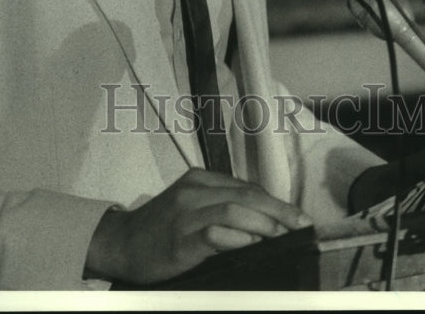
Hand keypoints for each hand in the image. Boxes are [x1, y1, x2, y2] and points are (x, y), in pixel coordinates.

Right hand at [84, 167, 311, 284]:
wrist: (122, 243)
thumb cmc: (161, 228)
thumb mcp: (190, 207)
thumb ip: (220, 208)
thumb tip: (264, 221)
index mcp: (200, 180)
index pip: (247, 188)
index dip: (276, 202)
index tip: (299, 217)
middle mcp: (194, 191)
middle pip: (246, 195)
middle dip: (279, 210)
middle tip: (302, 224)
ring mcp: (185, 214)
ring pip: (234, 210)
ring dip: (263, 224)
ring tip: (284, 235)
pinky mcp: (180, 239)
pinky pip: (214, 234)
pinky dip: (237, 239)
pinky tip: (252, 245)